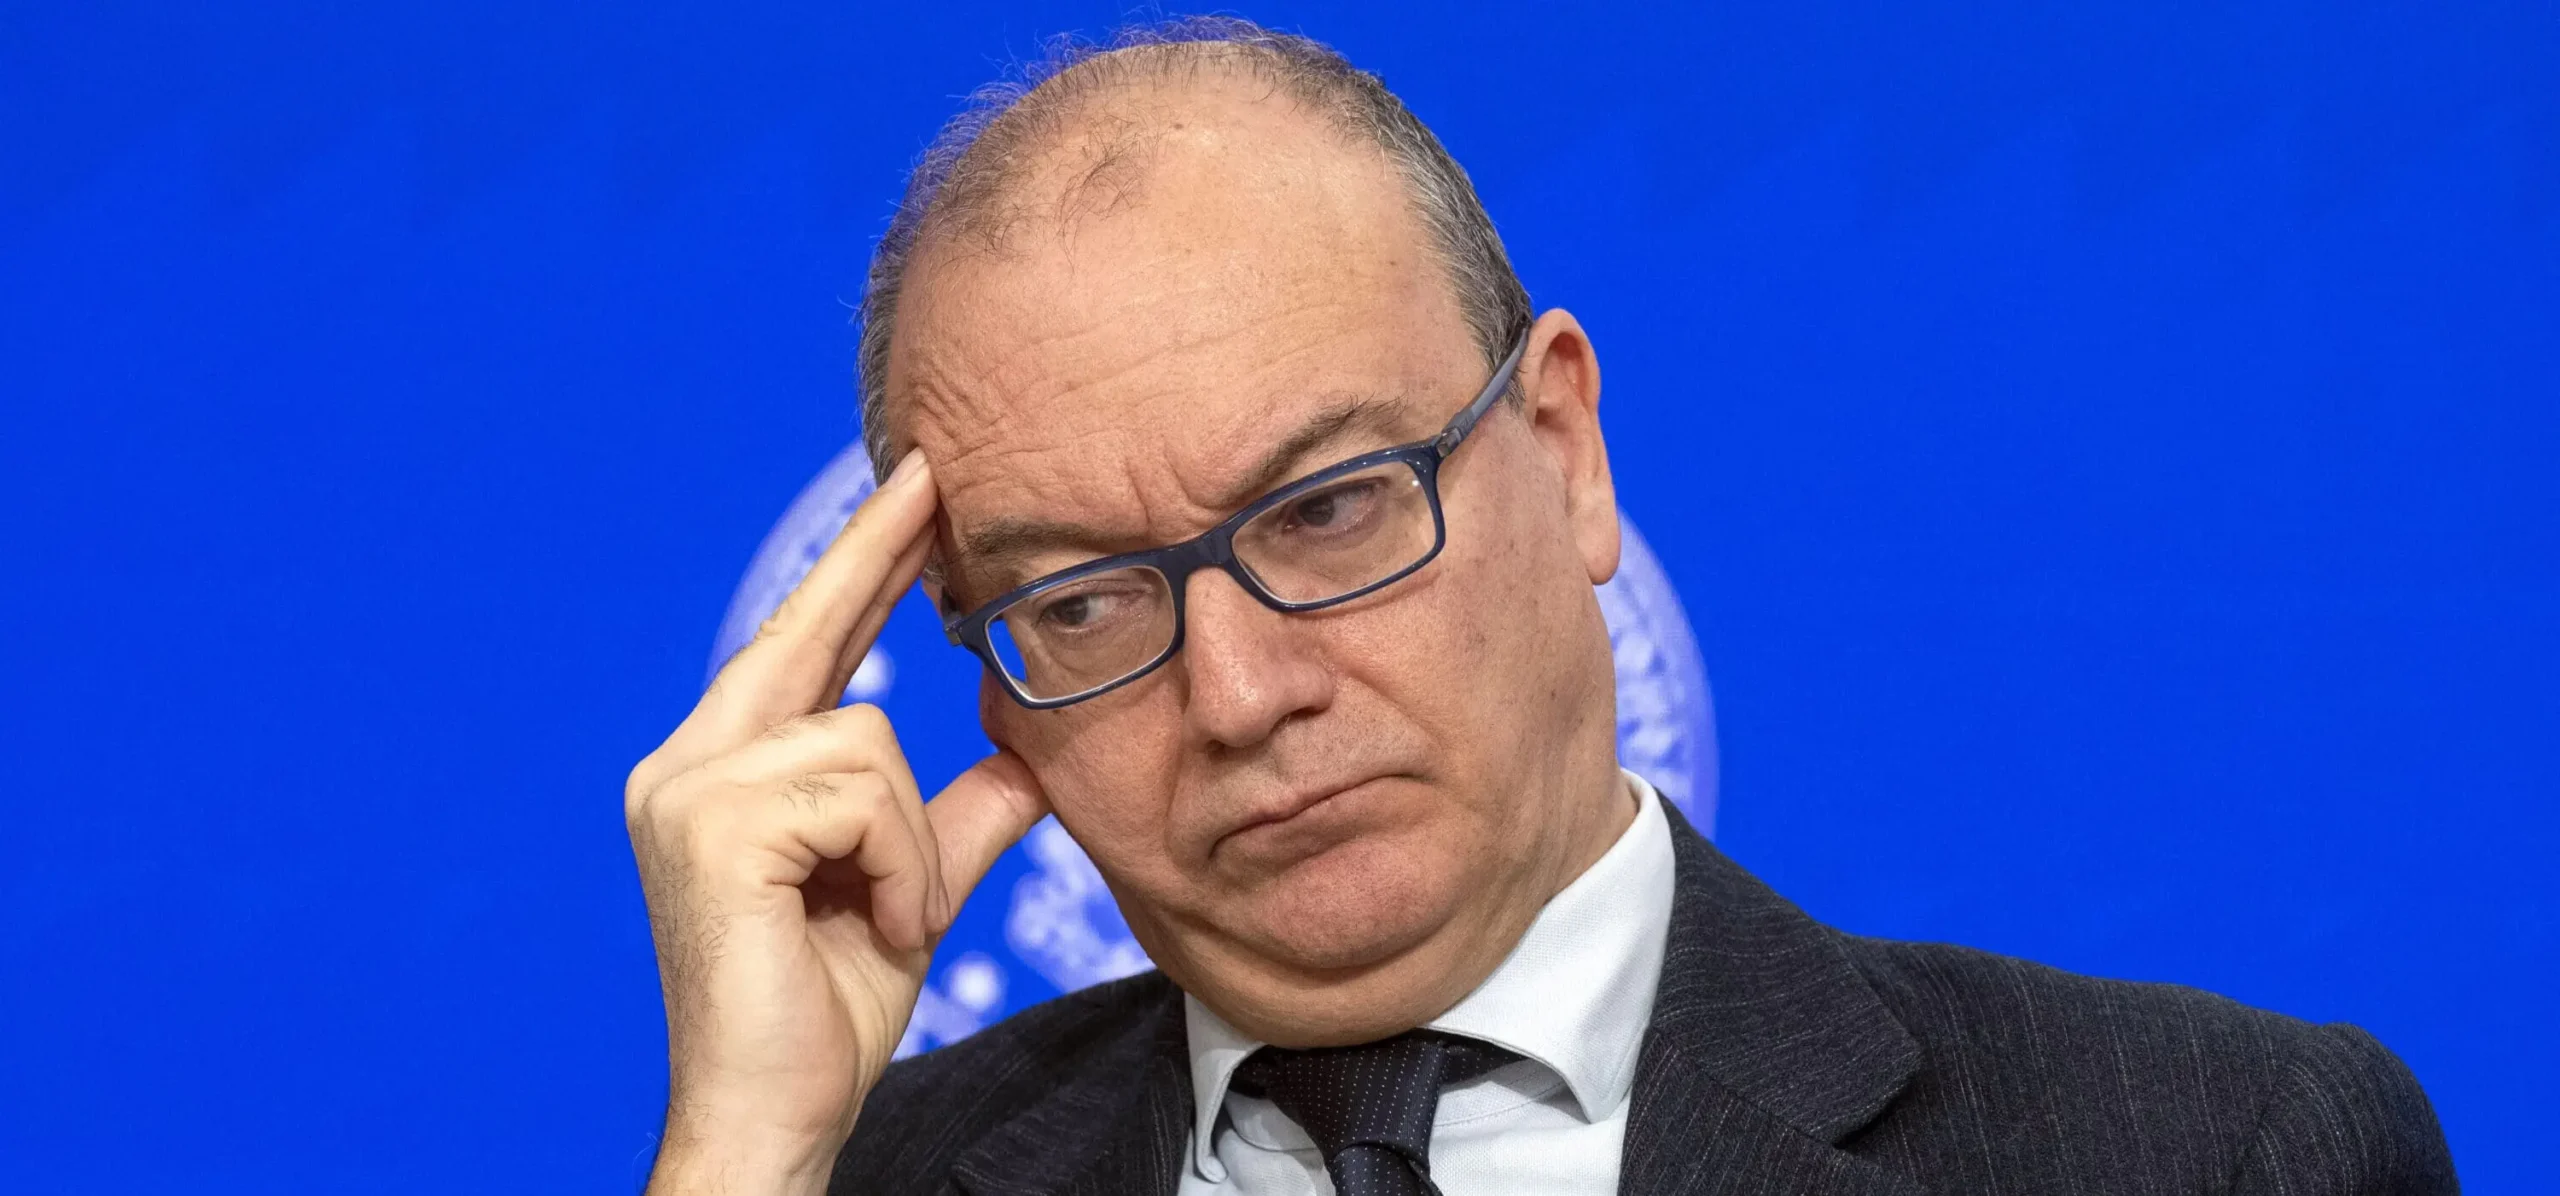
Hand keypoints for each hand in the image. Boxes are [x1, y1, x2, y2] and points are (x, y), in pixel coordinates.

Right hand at [626, 450, 1050, 1195]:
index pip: (802, 641)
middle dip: (879, 554)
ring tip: (887, 918)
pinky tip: (872, 925)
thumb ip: (956, 818)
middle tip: (939, 472)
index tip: (917, 489)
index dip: (860, 562)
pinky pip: (864, 794)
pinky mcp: (710, 824)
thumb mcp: (912, 891)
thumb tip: (1024, 755)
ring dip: (911, 845)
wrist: (776, 1114)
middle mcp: (684, 763)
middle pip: (809, 633)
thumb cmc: (826, 1011)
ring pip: (867, 738)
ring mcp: (685, 789)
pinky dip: (898, 868)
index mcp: (724, 770)